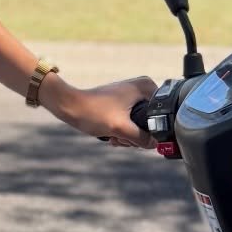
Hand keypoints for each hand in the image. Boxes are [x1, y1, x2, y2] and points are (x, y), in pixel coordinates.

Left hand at [41, 73, 158, 146]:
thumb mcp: (121, 128)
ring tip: (113, 134)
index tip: (130, 132)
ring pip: (139, 126)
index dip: (149, 130)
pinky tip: (110, 135)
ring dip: (127, 136)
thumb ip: (142, 138)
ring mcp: (132, 96)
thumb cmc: (93, 112)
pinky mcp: (123, 104)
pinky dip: (121, 132)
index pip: (162, 115)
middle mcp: (142, 88)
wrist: (69, 106)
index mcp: (147, 87)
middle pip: (150, 122)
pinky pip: (130, 123)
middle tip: (119, 134)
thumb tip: (156, 145)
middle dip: (135, 135)